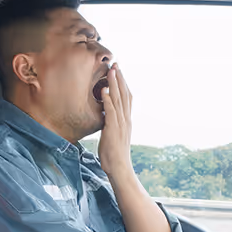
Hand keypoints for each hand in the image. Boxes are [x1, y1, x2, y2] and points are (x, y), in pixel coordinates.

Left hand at [97, 63, 132, 177]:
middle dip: (120, 78)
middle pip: (124, 94)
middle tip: (116, 64)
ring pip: (119, 100)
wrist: (119, 167)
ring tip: (111, 71)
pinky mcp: (113, 129)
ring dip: (115, 85)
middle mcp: (126, 119)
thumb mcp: (115, 134)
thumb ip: (113, 123)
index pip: (127, 97)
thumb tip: (108, 115)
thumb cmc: (114, 153)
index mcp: (127, 120)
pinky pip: (111, 112)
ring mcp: (120, 124)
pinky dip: (108, 100)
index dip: (123, 83)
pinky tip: (104, 91)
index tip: (119, 71)